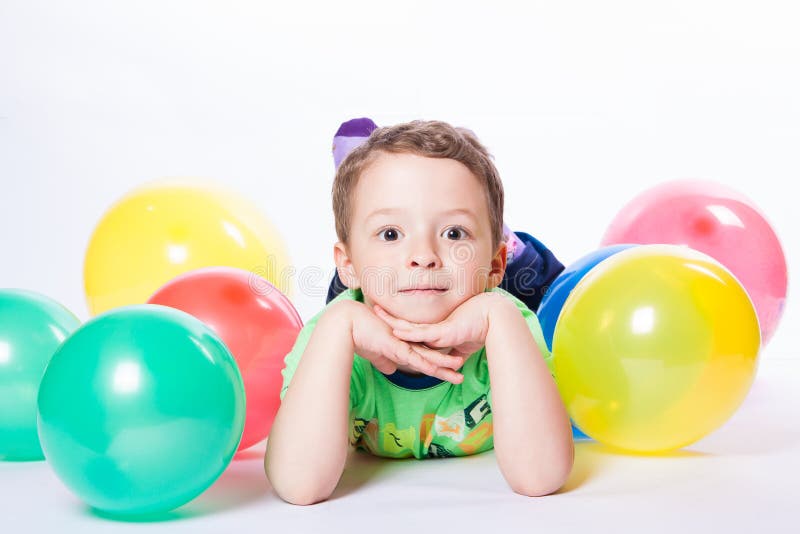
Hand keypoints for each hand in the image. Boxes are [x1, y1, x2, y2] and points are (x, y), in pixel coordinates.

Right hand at [341, 301, 465, 383]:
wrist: (348, 323)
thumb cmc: (359, 336)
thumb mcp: (375, 353)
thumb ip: (384, 360)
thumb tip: (390, 369)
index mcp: (402, 346)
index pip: (424, 357)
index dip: (437, 365)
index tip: (451, 371)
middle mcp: (406, 344)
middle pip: (431, 356)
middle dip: (447, 366)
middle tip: (463, 372)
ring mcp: (402, 344)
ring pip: (427, 357)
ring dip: (443, 364)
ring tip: (460, 369)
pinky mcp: (395, 346)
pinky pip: (414, 357)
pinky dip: (426, 363)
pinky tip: (437, 369)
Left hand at [373, 292, 504, 359]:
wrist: (495, 319)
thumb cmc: (481, 329)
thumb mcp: (463, 345)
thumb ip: (454, 353)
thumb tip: (452, 362)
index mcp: (435, 331)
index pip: (412, 329)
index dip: (398, 323)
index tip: (384, 319)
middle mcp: (432, 329)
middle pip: (406, 324)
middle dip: (389, 317)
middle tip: (373, 307)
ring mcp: (436, 330)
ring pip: (409, 326)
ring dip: (392, 320)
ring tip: (377, 311)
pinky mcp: (442, 333)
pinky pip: (421, 335)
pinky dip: (408, 334)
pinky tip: (395, 331)